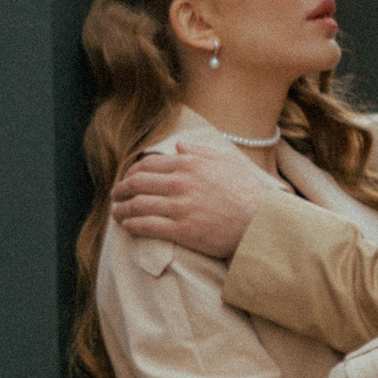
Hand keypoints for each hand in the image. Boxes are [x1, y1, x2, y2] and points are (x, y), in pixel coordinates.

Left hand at [108, 140, 269, 259]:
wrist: (261, 222)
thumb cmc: (248, 192)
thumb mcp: (227, 162)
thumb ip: (201, 152)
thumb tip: (179, 146)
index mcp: (190, 164)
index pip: (148, 165)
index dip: (132, 172)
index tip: (127, 178)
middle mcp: (181, 183)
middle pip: (138, 183)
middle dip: (121, 189)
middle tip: (116, 195)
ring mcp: (180, 207)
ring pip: (138, 205)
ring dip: (122, 209)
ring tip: (117, 212)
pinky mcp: (182, 230)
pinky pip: (147, 226)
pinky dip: (132, 224)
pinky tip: (127, 225)